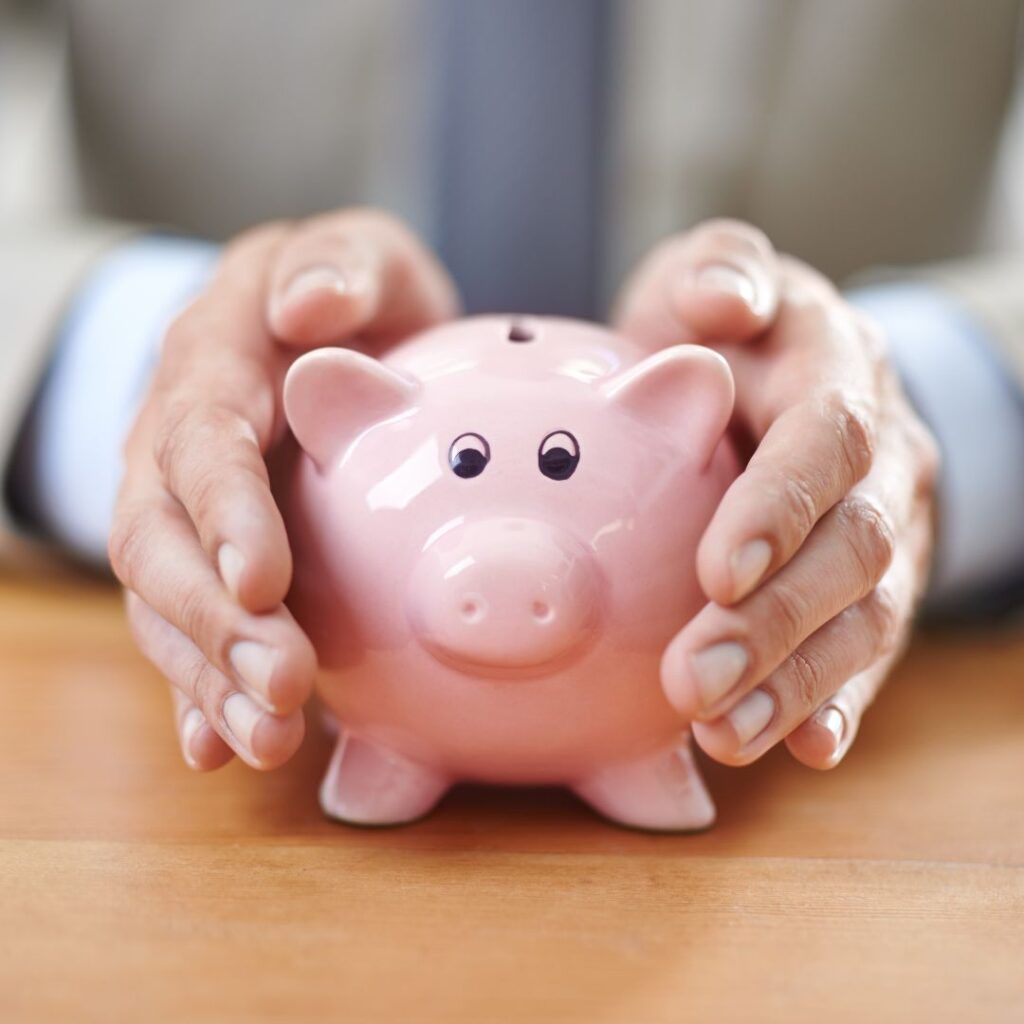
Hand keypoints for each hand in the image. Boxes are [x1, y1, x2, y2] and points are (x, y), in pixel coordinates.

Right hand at [110, 209, 458, 770]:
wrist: (313, 329)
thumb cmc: (349, 294)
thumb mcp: (361, 257)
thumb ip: (341, 266)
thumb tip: (306, 306)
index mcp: (214, 367)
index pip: (202, 442)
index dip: (225, 513)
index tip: (264, 582)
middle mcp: (176, 446)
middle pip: (162, 542)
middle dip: (214, 624)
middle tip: (281, 689)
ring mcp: (182, 512)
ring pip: (167, 603)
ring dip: (210, 678)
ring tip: (265, 739)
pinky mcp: (206, 559)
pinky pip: (188, 630)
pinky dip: (199, 692)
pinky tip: (218, 748)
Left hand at [614, 220, 938, 768]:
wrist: (777, 375)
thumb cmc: (719, 331)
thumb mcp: (711, 276)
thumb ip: (720, 270)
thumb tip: (725, 301)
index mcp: (838, 375)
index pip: (828, 442)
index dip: (782, 507)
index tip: (718, 571)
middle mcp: (882, 461)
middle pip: (851, 550)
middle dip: (774, 623)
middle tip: (689, 682)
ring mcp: (889, 532)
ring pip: (864, 618)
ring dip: (795, 684)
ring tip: (723, 736)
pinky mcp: (874, 590)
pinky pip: (869, 654)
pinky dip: (836, 703)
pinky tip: (804, 750)